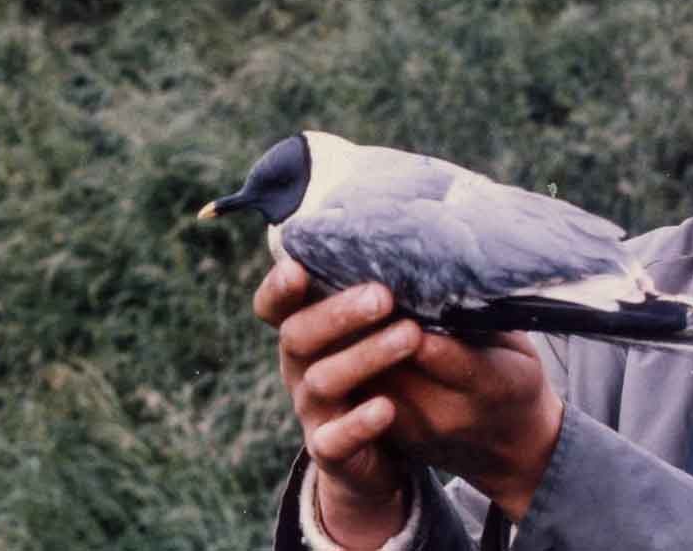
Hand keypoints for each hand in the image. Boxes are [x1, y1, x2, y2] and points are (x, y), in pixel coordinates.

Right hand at [255, 259, 419, 547]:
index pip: (273, 306)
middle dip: (339, 313)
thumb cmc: (378, 369)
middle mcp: (298, 367)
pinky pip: (335, 439)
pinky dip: (359, 422)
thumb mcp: (373, 329)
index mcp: (305, 331)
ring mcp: (312, 409)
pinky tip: (387, 406)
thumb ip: (378, 293)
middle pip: (298, 335)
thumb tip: (420, 239)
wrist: (376, 454)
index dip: (277, 287)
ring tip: (411, 335)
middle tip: (383, 295)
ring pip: (322, 380)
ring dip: (366, 355)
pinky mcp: (329, 449)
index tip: (297, 265)